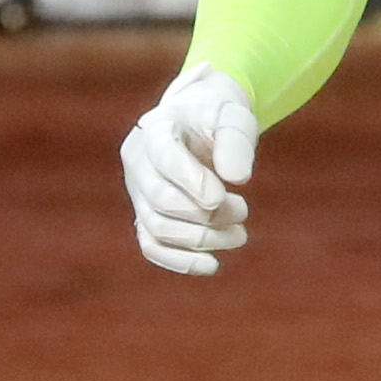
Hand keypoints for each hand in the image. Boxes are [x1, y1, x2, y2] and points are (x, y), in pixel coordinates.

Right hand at [121, 64, 258, 275]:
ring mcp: (137, 191)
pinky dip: (180, 261)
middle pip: (161, 199)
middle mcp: (137, 161)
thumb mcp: (232, 116)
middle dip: (206, 214)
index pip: (164, 157)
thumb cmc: (217, 119)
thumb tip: (237, 178)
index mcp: (155, 128)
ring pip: (157, 227)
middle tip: (243, 211)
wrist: (198, 124)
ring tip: (239, 234)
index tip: (221, 196)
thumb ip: (236, 140)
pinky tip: (211, 264)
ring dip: (201, 239)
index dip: (192, 181)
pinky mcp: (144, 215)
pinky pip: (151, 246)